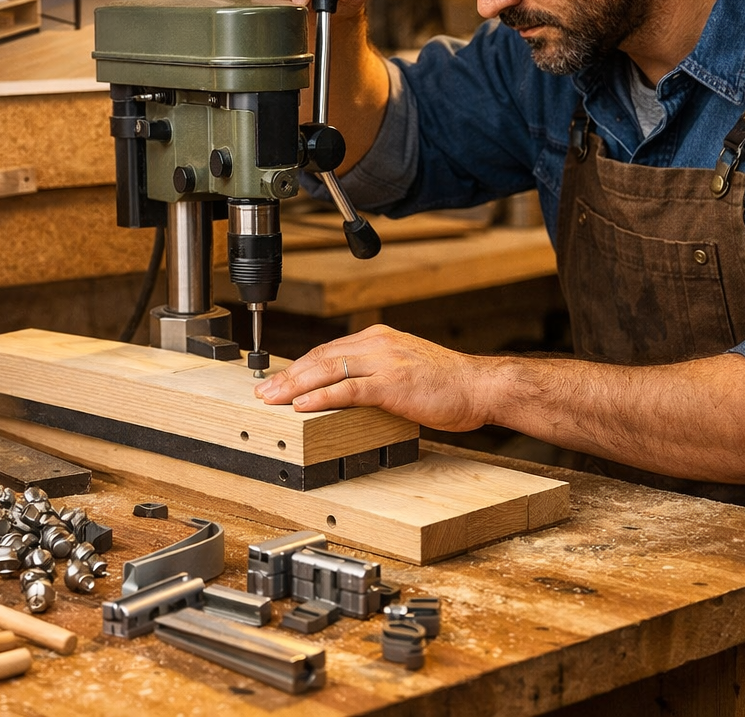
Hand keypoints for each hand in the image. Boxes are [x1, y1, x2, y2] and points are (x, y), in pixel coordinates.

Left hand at [253, 325, 492, 431]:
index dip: (300, 366)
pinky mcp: (392, 384)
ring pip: (328, 370)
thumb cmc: (449, 384)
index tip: (280, 380)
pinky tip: (302, 405)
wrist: (480, 386)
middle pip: (321, 357)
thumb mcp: (406, 369)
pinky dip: (321, 396)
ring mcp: (384, 362)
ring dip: (295, 386)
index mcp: (379, 339)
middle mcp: (378, 344)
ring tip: (273, 400)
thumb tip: (350, 390)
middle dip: (288, 375)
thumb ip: (378, 374)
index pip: (329, 351)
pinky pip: (348, 389)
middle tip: (264, 391)